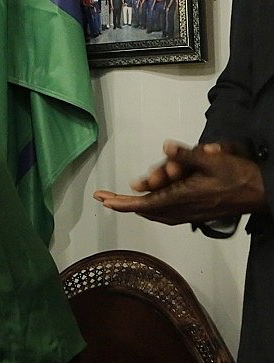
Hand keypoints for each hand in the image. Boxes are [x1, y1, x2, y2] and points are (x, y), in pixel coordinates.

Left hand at [93, 141, 266, 225]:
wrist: (262, 193)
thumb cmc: (239, 176)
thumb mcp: (211, 160)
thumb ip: (186, 155)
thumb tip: (166, 147)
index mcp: (182, 197)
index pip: (143, 204)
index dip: (121, 203)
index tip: (104, 200)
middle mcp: (183, 210)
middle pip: (145, 210)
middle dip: (123, 204)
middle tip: (105, 198)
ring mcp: (190, 215)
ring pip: (155, 214)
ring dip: (136, 208)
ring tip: (118, 202)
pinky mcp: (196, 215)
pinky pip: (167, 215)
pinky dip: (153, 210)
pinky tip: (147, 207)